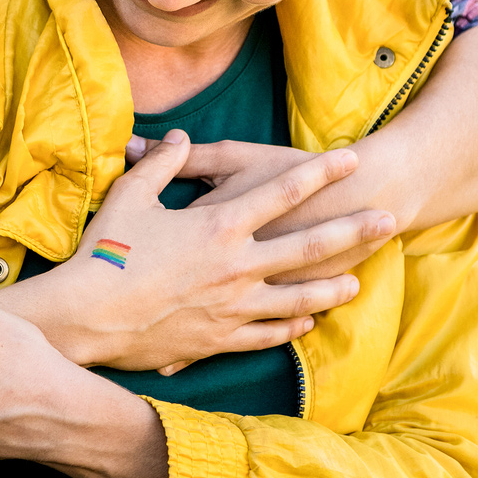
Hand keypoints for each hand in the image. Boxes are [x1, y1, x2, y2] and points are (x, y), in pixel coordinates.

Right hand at [33, 132, 390, 370]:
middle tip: (389, 220)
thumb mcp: (131, 196)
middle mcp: (238, 266)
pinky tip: (307, 323)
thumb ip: (161, 164)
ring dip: (332, 289)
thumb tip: (176, 138)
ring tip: (358, 283)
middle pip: (310, 246)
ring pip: (297, 297)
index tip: (353, 158)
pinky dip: (290, 328)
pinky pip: (266, 333)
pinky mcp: (218, 339)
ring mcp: (232, 306)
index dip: (321, 172)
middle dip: (353, 230)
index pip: (283, 192)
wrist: (87, 319)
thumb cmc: (106, 253)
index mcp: (220, 225)